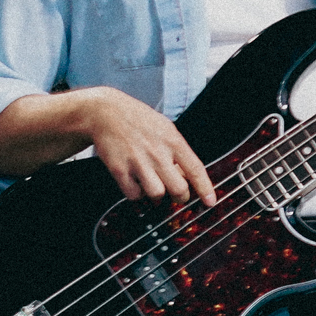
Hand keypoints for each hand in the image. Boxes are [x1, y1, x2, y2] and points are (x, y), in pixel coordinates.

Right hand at [79, 87, 216, 206]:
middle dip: (180, 196)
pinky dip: (136, 194)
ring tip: (154, 188)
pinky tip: (136, 184)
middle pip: (178, 189)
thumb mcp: (165, 128)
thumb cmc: (138, 120)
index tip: (210, 202)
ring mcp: (137, 162)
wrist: (105, 113)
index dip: (205, 189)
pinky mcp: (119, 169)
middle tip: (177, 195)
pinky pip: (133, 194)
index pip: (195, 169)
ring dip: (157, 196)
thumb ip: (177, 151)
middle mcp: (157, 153)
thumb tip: (185, 175)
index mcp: (172, 141)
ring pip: (157, 194)